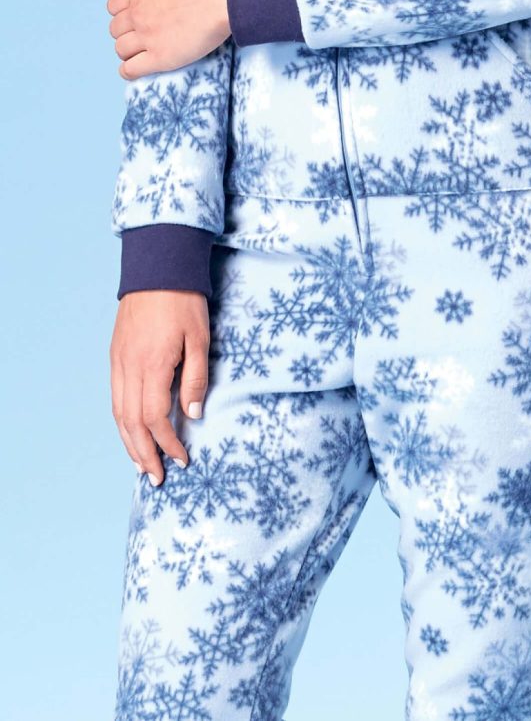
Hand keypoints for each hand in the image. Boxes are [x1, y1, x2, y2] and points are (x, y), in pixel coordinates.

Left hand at [107, 0, 230, 77]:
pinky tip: (137, 69)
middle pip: (115, 29)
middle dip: (126, 31)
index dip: (122, 11)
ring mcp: (147, 37)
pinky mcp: (160, 57)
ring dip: (128, 51)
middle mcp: (137, 15)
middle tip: (142, 34)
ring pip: (121, 49)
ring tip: (141, 52)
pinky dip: (129, 71)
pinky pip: (131, 69)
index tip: (135, 16)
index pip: (113, 6)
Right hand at [110, 290, 209, 482]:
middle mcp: (130, 368)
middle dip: (145, 454)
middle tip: (158, 478)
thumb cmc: (184, 301)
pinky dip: (122, 422)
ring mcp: (119, 362)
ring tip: (142, 465)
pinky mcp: (115, 355)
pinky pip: (115, 398)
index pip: (155, 418)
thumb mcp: (200, 337)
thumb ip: (196, 377)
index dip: (168, 444)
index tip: (182, 459)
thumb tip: (194, 414)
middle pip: (131, 424)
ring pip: (118, 414)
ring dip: (129, 443)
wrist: (157, 267)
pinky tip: (131, 432)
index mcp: (153, 365)